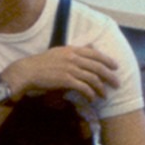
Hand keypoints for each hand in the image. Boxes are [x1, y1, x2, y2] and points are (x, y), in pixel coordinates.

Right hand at [4, 44, 119, 103]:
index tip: (116, 67)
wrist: (27, 71)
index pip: (95, 54)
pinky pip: (83, 87)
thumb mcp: (59, 52)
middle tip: (117, 84)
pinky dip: (90, 94)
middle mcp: (73, 57)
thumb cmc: (42, 63)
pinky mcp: (65, 80)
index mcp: (72, 49)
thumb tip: (91, 46)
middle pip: (98, 67)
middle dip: (110, 76)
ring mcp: (70, 68)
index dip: (107, 60)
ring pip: (92, 78)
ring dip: (101, 88)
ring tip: (105, 95)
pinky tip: (92, 98)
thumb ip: (75, 50)